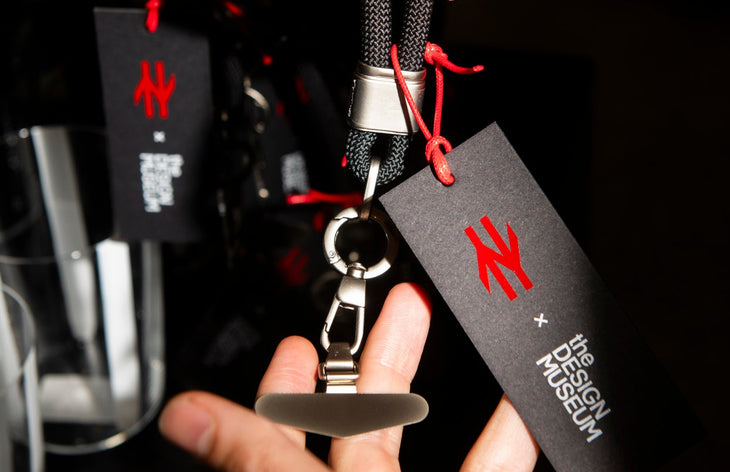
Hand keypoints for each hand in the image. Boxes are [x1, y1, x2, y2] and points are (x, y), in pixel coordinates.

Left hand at [159, 283, 537, 470]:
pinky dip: (510, 436)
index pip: (279, 430)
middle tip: (389, 301)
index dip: (284, 381)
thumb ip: (252, 454)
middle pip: (360, 413)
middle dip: (374, 347)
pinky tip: (523, 398)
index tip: (295, 344)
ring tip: (436, 313)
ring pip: (419, 426)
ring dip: (433, 366)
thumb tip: (180, 414)